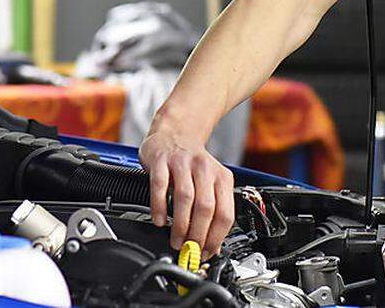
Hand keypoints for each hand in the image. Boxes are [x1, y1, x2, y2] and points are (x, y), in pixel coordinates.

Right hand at [138, 128, 234, 257]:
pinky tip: (159, 220)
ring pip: (185, 198)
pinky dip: (159, 206)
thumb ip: (213, 212)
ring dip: (180, 224)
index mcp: (222, 177)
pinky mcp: (162, 160)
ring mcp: (182, 163)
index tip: (206, 251)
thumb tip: (212, 245)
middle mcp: (205, 168)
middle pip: (206, 207)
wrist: (175, 134)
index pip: (225, 213)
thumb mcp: (209, 184)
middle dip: (197, 234)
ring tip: (175, 239)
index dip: (216, 237)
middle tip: (189, 249)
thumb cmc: (192, 164)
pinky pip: (160, 186)